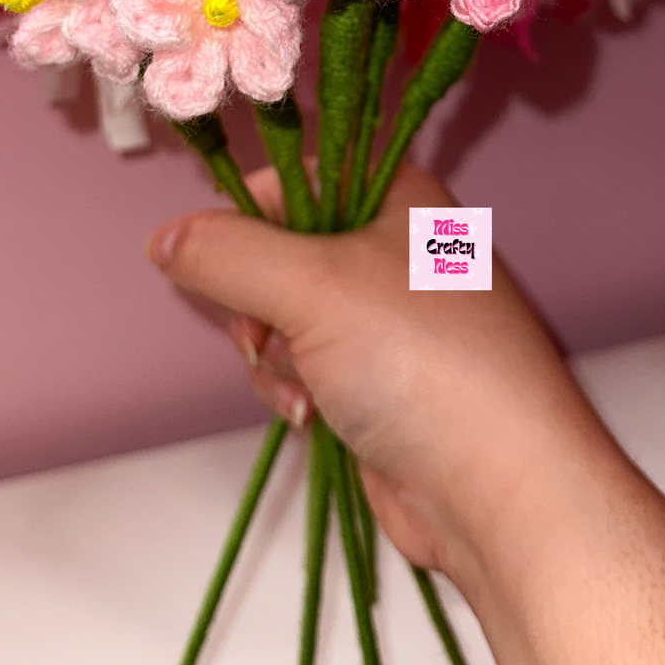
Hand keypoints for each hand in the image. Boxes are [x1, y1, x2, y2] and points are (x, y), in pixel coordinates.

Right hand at [146, 163, 608, 589]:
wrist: (502, 489)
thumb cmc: (421, 364)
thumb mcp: (311, 287)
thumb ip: (227, 255)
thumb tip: (162, 238)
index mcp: (399, 197)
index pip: (296, 175)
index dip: (247, 215)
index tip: (216, 258)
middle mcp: (398, 250)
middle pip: (281, 251)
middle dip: (256, 303)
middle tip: (265, 335)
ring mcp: (392, 323)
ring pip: (286, 318)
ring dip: (274, 358)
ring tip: (304, 392)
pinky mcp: (383, 385)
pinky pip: (308, 369)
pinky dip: (297, 392)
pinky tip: (312, 421)